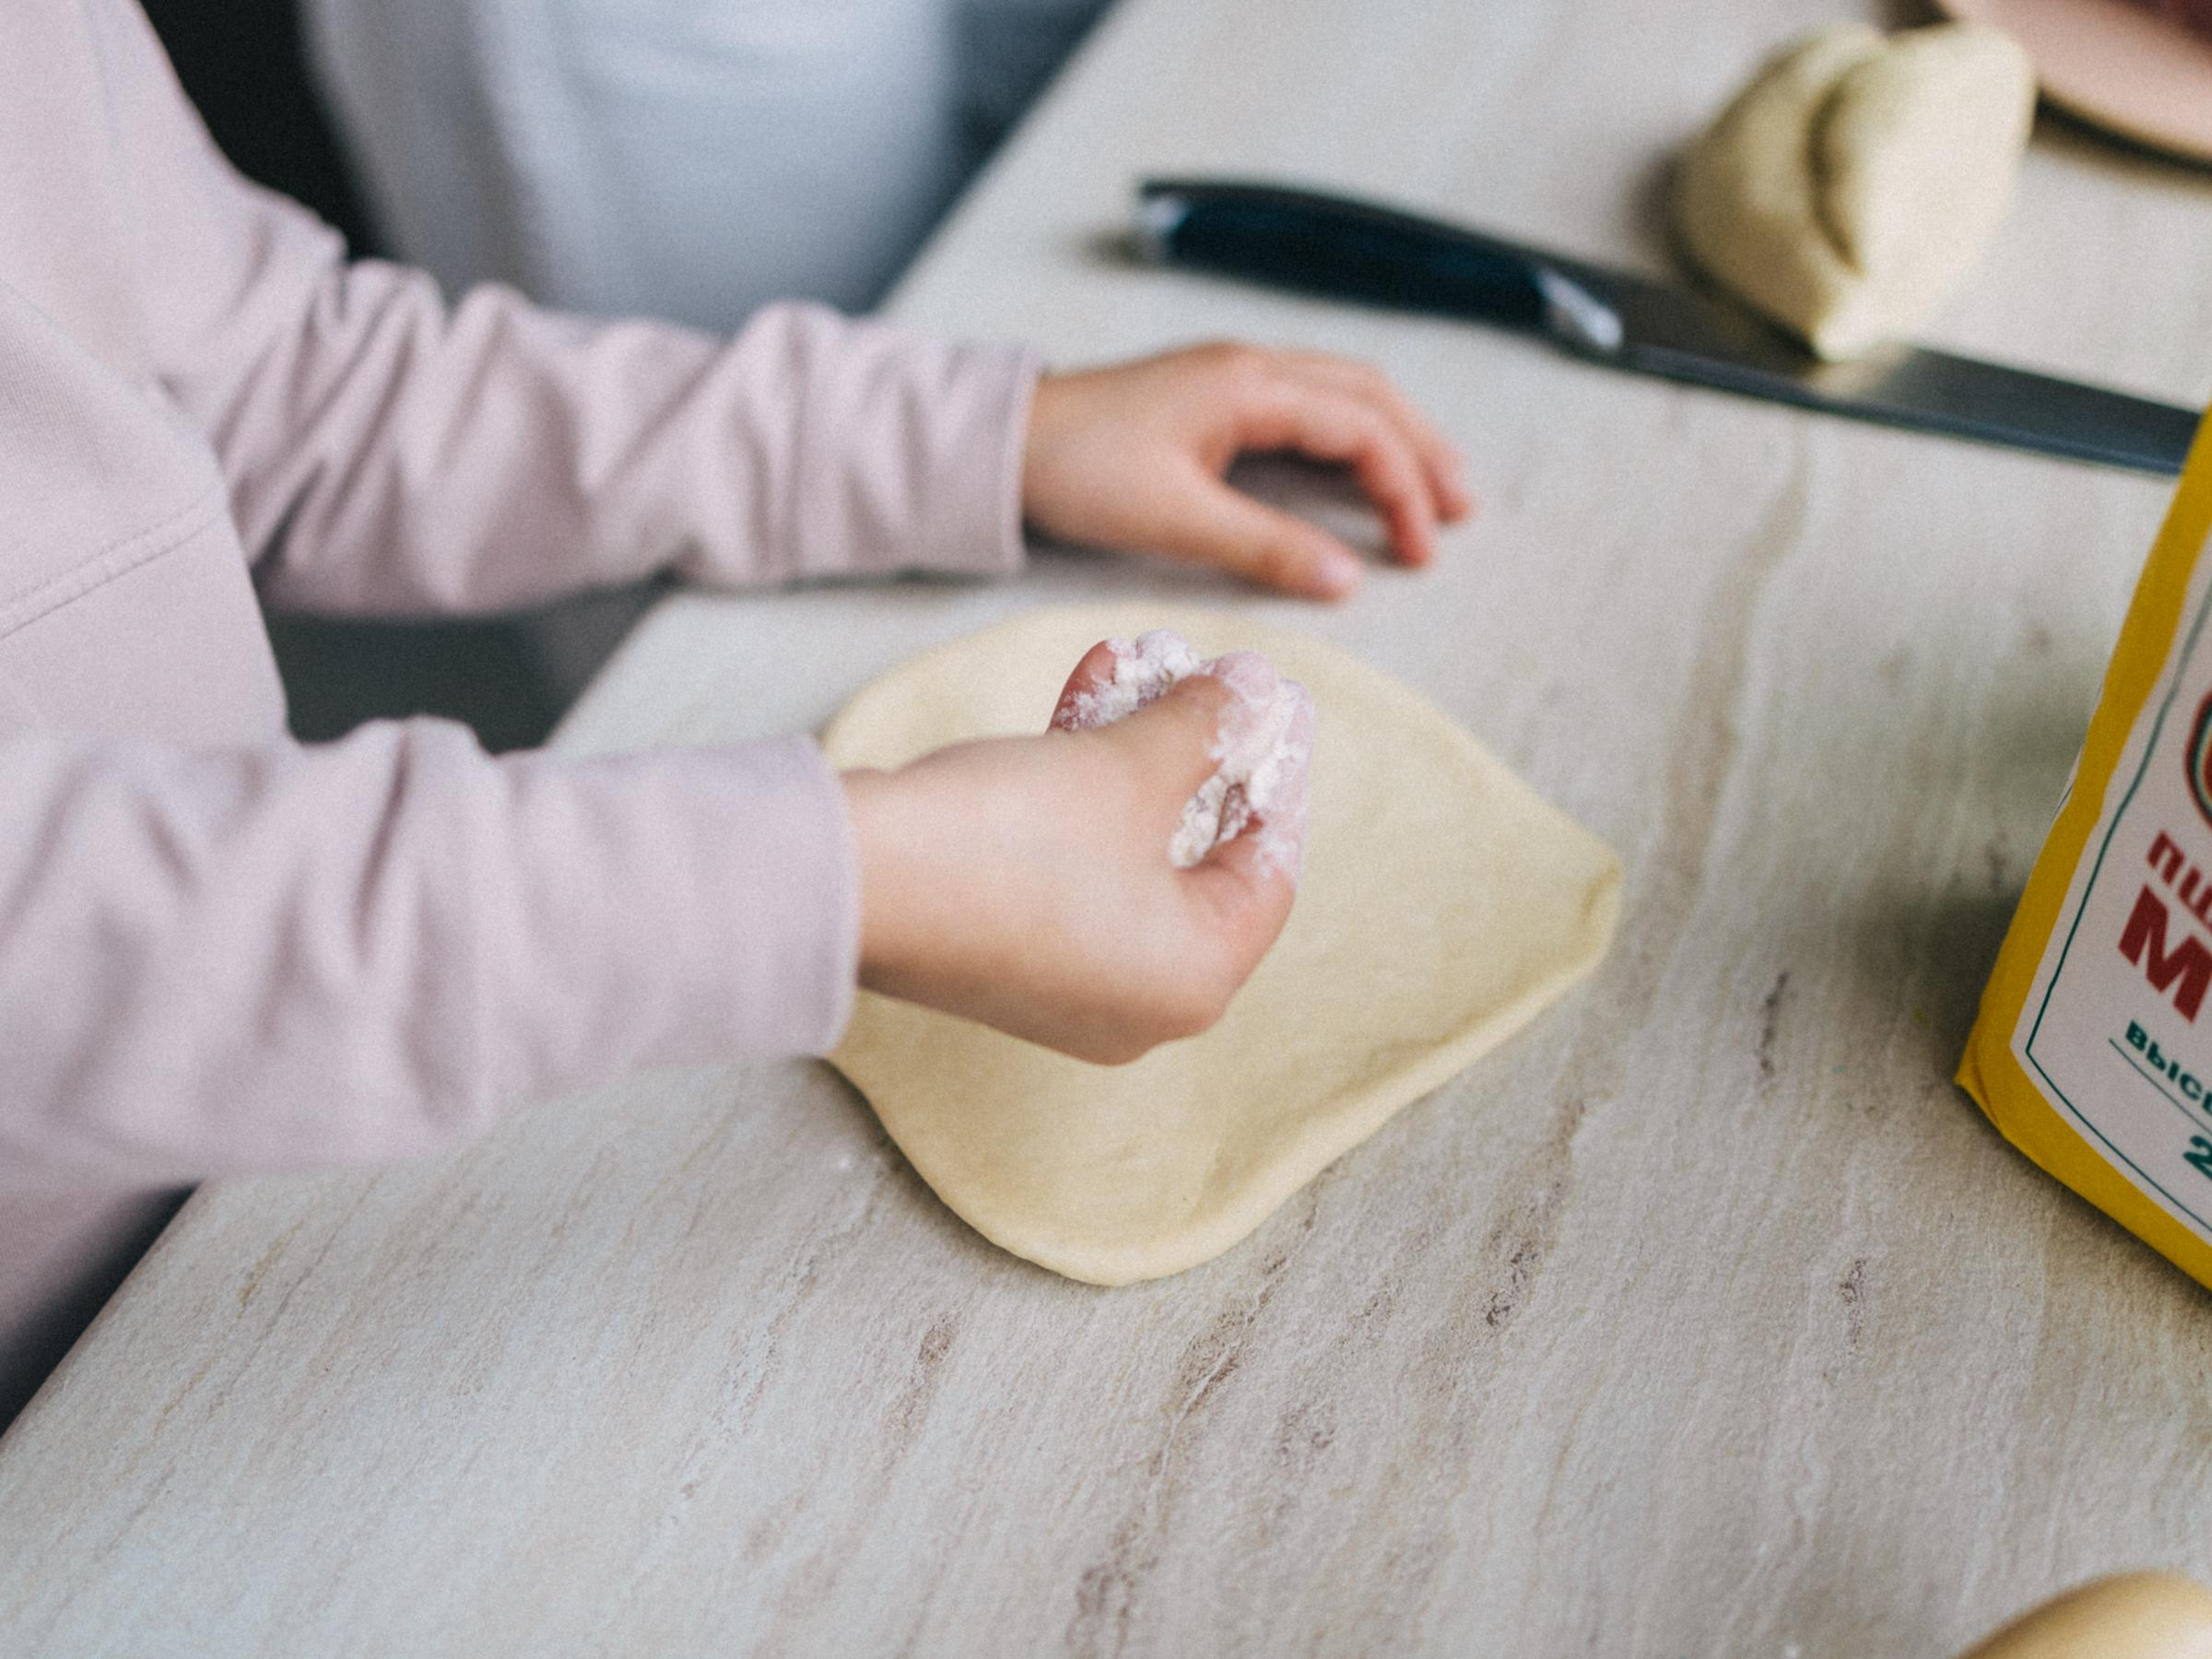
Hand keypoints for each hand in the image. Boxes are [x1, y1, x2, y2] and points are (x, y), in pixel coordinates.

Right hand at [842, 644, 1306, 1063]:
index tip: (1274, 702)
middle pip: (1196, 855)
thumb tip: (1252, 691)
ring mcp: (1066, 981)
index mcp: (1194, 982)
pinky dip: (1081, 784)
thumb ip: (1205, 727)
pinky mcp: (1004, 948)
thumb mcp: (1130, 768)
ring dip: (1131, 749)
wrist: (851, 879)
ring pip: (1128, 847)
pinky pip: (1071, 858)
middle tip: (1207, 675)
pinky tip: (1083, 691)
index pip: (1269, 872)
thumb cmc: (1009, 840)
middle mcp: (1138, 1002)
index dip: (1275, 771)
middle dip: (1195, 749)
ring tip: (1136, 656)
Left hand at [1020, 342, 1473, 599]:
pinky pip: (1308, 401)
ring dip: (1394, 436)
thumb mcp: (1174, 518)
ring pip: (1342, 392)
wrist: (1002, 439)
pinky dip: (1351, 432)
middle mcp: (1250, 366)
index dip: (1402, 489)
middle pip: (1369, 396)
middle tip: (1462, 510)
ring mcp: (1232, 375)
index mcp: (1248, 385)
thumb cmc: (1076, 469)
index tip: (1421, 552)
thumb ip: (1264, 546)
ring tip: (1434, 487)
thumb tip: (1346, 580)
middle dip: (1422, 450)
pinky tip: (1360, 463)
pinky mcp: (1214, 394)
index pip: (1360, 429)